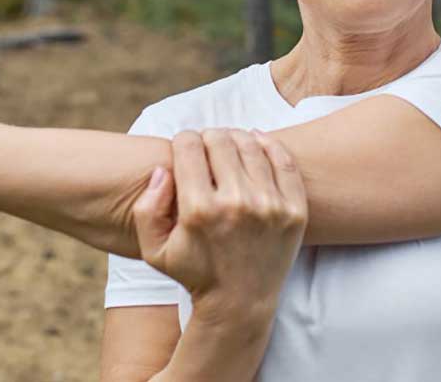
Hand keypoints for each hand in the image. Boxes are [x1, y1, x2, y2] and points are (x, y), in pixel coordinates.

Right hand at [132, 128, 307, 319]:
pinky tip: (256, 143)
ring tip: (229, 146)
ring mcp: (270, 206)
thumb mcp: (154, 249)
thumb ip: (146, 208)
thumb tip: (162, 170)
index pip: (189, 146)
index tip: (185, 148)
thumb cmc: (194, 272)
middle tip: (206, 147)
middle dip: (207, 137)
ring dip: (236, 139)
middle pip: (220, 140)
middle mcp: (236, 204)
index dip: (182, 140)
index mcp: (199, 210)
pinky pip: (283, 160)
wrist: (240, 303)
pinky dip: (268, 145)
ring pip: (251, 145)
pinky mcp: (294, 210)